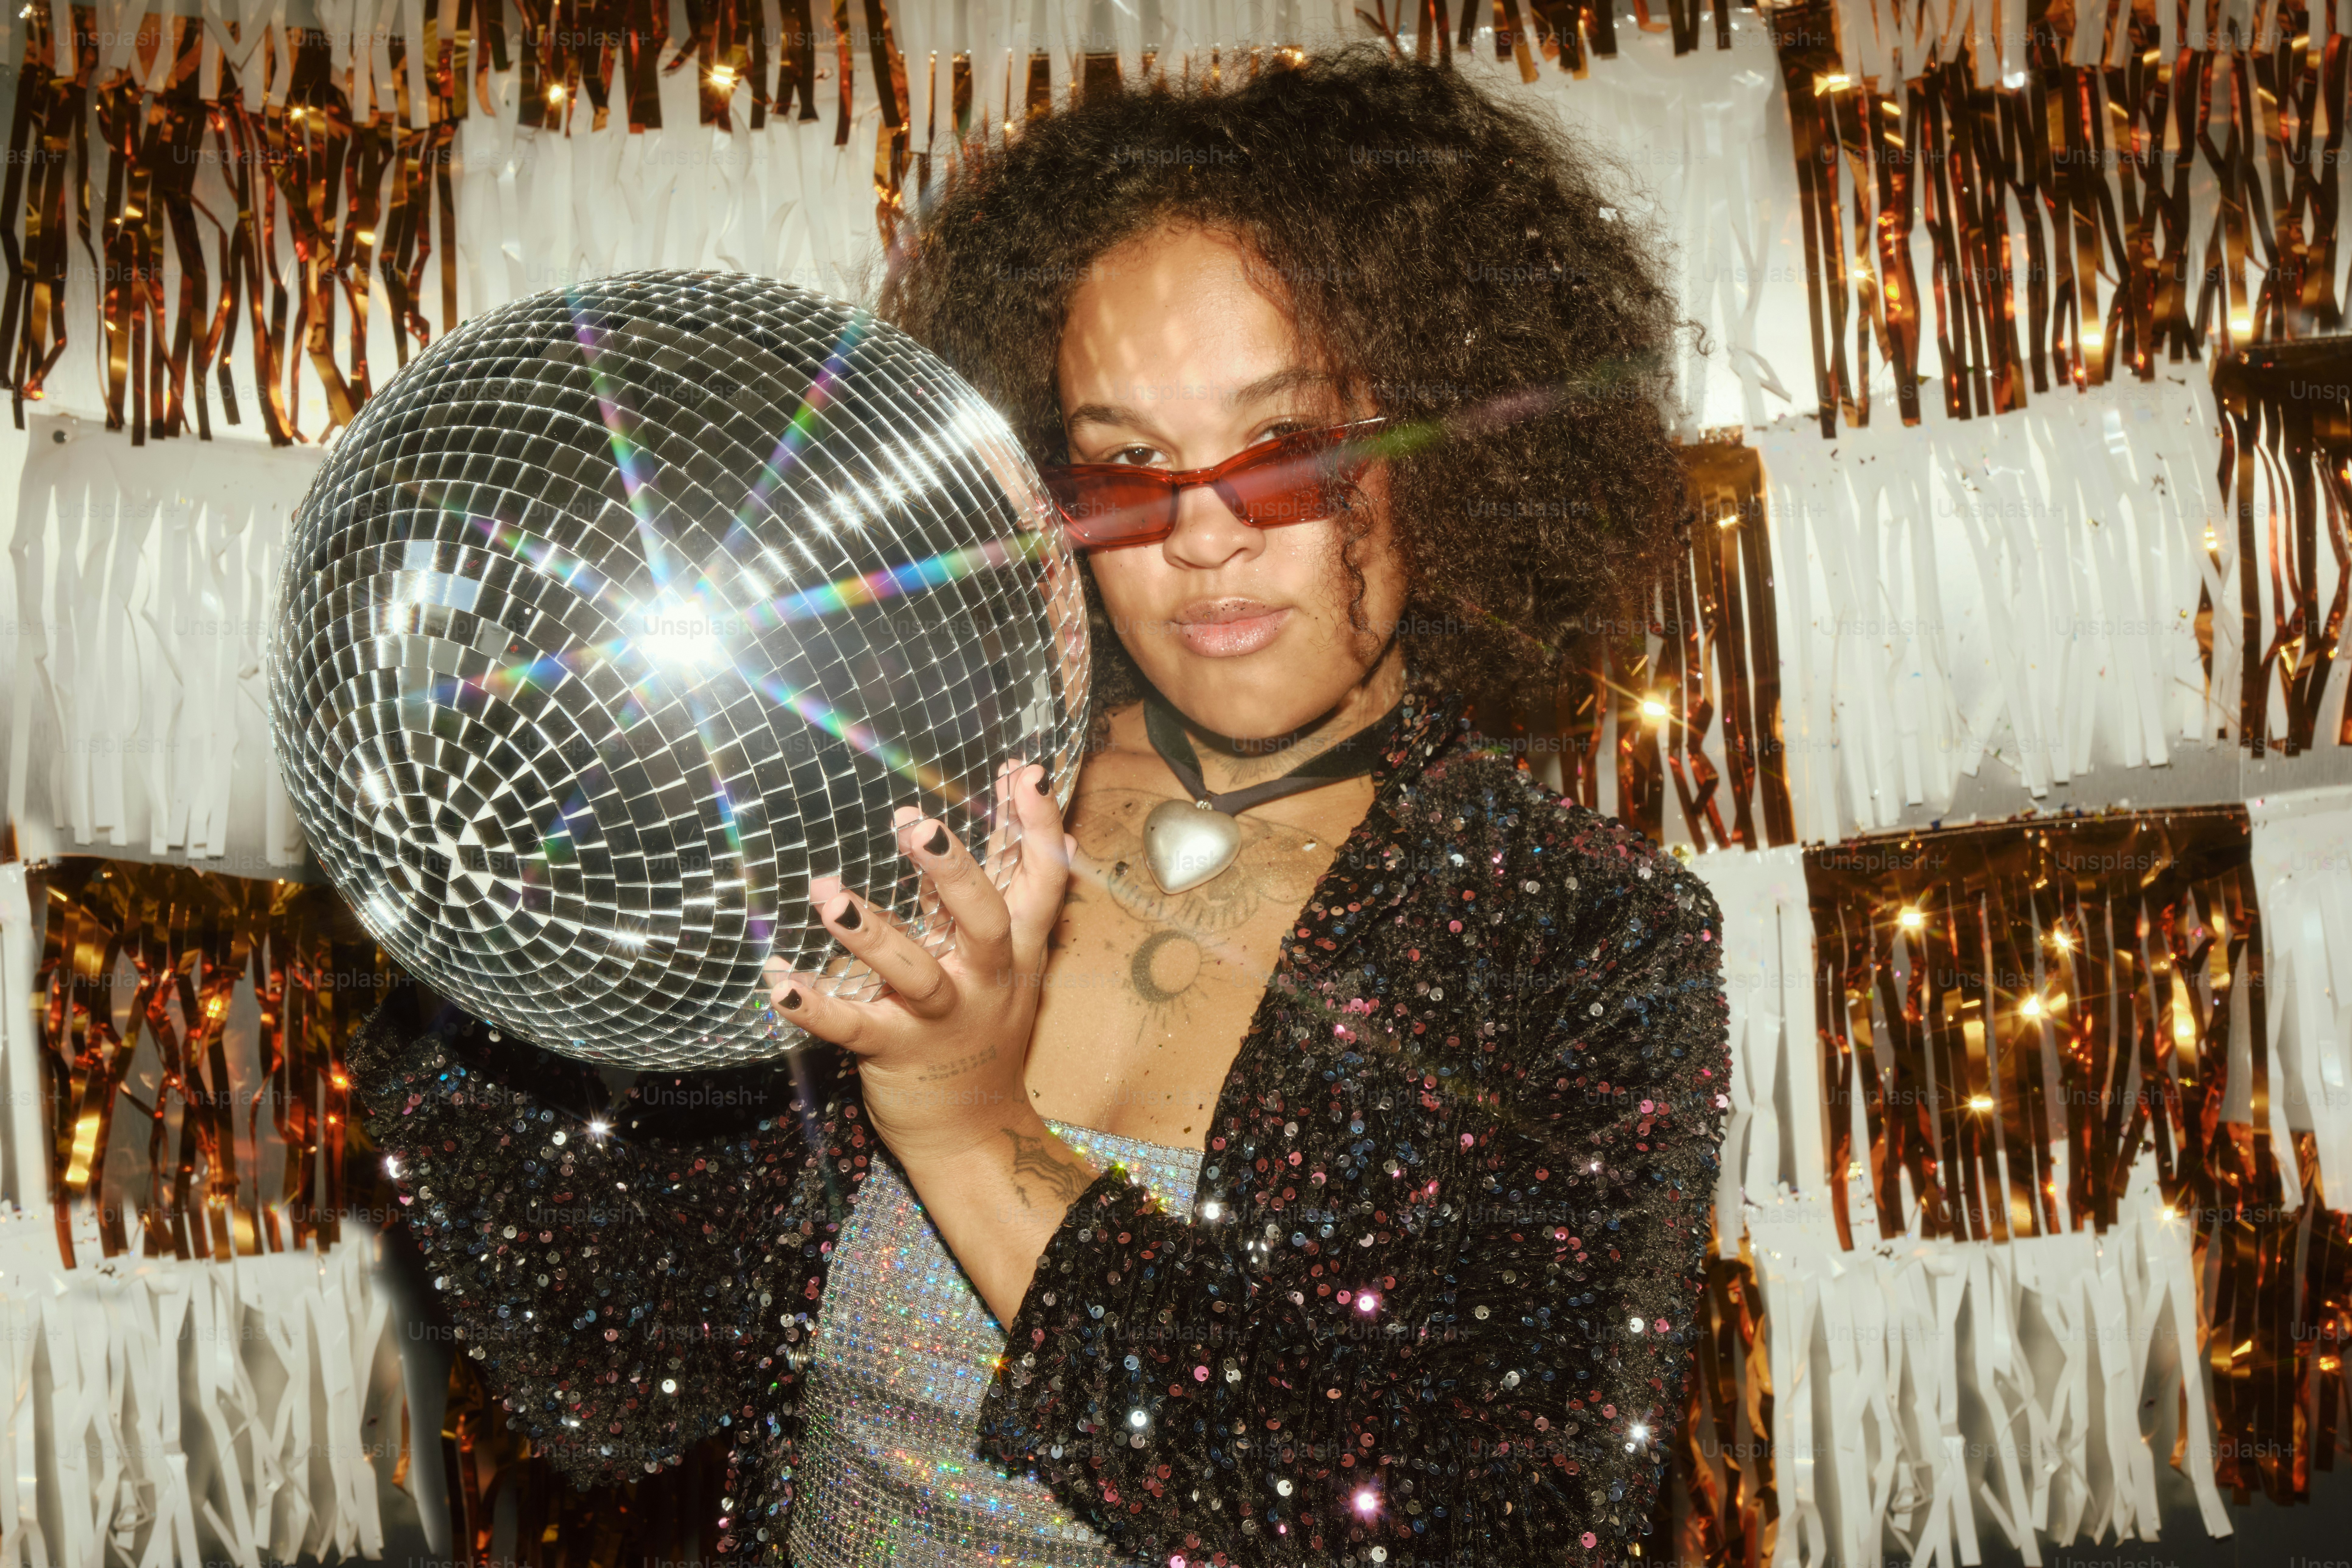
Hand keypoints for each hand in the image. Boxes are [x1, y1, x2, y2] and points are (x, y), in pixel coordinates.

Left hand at [764, 759, 1072, 1167]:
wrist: (972, 1133)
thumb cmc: (981, 1028)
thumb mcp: (1006, 962)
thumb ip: (1006, 891)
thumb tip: (1033, 813)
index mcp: (1015, 954)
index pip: (1040, 884)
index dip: (1035, 830)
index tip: (1021, 774)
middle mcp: (986, 982)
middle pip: (985, 921)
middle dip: (954, 873)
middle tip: (917, 826)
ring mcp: (942, 1019)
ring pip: (916, 972)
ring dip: (872, 931)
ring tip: (829, 894)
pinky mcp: (894, 1053)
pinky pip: (852, 1027)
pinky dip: (813, 1005)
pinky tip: (778, 982)